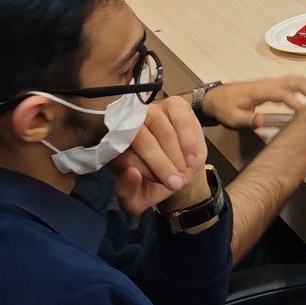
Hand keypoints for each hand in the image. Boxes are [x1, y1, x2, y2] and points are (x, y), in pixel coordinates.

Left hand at [111, 97, 208, 215]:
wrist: (180, 170)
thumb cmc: (154, 184)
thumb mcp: (138, 199)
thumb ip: (128, 194)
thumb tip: (132, 173)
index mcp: (112, 148)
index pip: (123, 155)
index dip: (145, 171)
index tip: (164, 186)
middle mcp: (127, 124)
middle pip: (141, 139)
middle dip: (162, 164)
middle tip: (177, 183)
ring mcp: (150, 111)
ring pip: (161, 129)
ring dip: (176, 153)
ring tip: (186, 171)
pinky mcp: (172, 105)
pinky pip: (180, 117)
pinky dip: (188, 138)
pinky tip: (193, 156)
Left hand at [203, 76, 305, 129]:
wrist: (216, 97)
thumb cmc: (225, 108)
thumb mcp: (232, 118)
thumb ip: (248, 120)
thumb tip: (263, 122)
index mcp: (260, 91)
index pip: (283, 94)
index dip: (296, 103)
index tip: (305, 114)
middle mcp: (269, 83)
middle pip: (295, 80)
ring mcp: (271, 82)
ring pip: (295, 79)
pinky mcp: (272, 85)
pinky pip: (292, 83)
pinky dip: (304, 88)